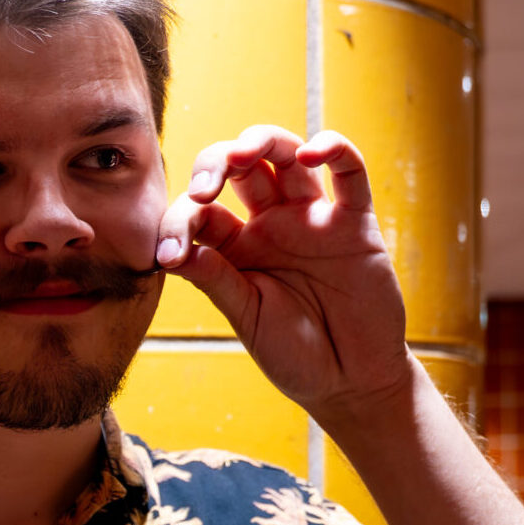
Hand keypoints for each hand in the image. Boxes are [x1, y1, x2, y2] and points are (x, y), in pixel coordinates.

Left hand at [154, 125, 411, 422]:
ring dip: (262, 141)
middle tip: (204, 189)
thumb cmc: (293, 354)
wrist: (350, 382)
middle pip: (240, 167)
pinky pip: (350, 172)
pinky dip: (334, 149)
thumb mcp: (246, 318)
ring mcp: (312, 219)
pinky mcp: (355, 223)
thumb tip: (171, 249)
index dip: (179, 222)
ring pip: (287, 155)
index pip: (200, 212)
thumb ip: (215, 280)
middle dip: (215, 164)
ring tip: (242, 154)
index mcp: (235, 248)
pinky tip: (312, 153)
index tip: (168, 254)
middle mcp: (271, 225)